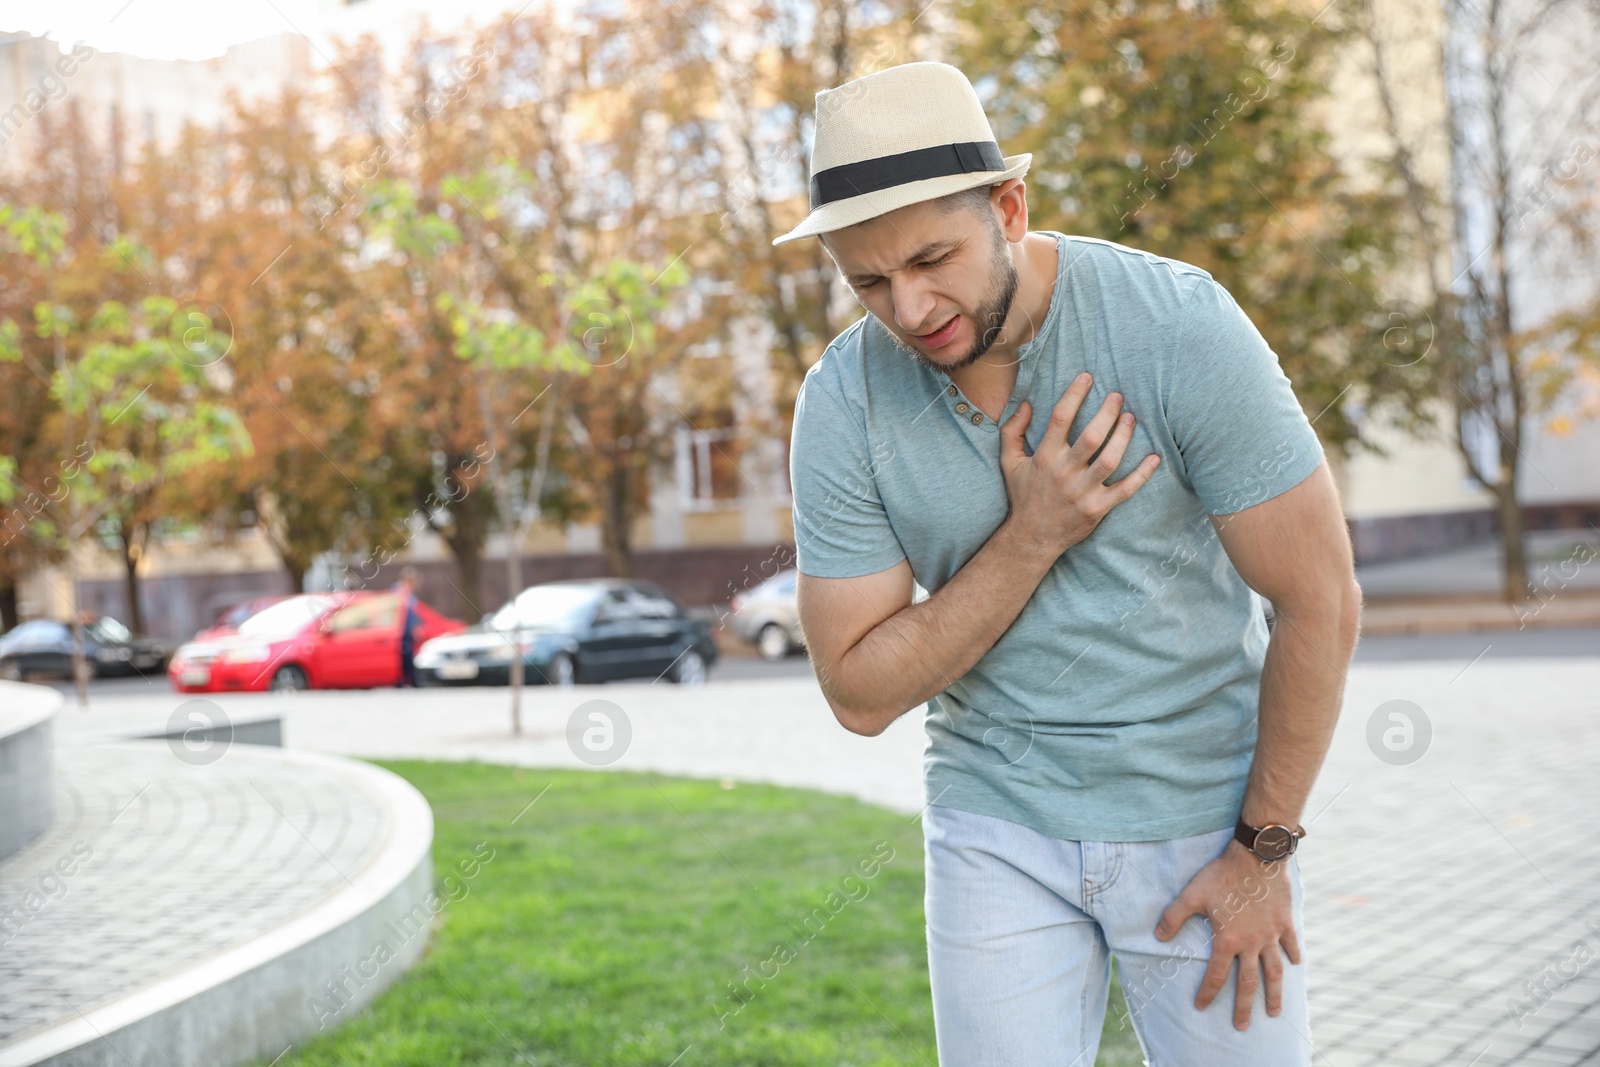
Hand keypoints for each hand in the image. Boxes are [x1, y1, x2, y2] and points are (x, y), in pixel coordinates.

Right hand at [998, 373, 1160, 555]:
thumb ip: (1012, 431)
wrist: (1031, 537)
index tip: (1087, 377)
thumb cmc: (1023, 495)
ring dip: (1123, 437)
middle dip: (1107, 413)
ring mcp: (1082, 492)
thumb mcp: (1009, 462)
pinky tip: (1154, 458)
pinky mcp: (1097, 509)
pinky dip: (1142, 475)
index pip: (1060, 419)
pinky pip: (1125, 490)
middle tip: (1118, 396)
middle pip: (1091, 437)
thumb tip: (1026, 404)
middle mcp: (1064, 473)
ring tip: (1131, 418)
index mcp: (1044, 458)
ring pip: (1110, 460)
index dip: (1074, 395)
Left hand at [1153, 841, 1301, 1029]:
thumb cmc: (1222, 875)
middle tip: (1242, 1027)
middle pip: (1249, 983)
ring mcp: (1271, 935)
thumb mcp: (1192, 895)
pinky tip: (1296, 965)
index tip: (1201, 1007)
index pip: (1216, 976)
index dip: (1207, 993)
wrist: (1256, 858)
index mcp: (1227, 941)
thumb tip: (1157, 937)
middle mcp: (1251, 944)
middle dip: (1244, 1007)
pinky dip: (1293, 955)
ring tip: (1274, 1012)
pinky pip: (1291, 944)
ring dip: (1275, 993)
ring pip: (1274, 971)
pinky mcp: (1285, 923)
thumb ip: (1173, 917)